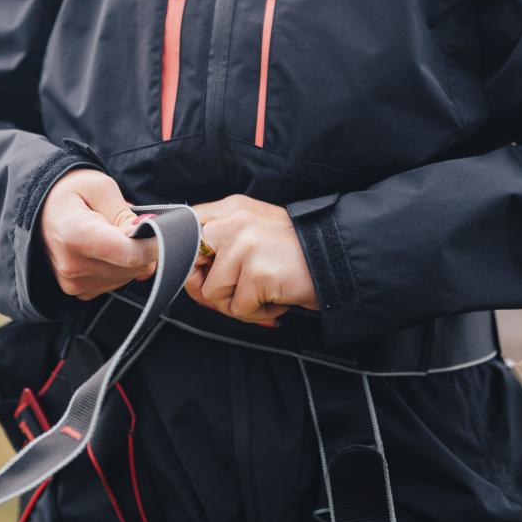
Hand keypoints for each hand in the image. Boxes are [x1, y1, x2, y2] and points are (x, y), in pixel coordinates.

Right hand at [39, 168, 158, 300]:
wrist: (40, 208)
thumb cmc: (70, 191)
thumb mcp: (100, 187)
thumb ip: (126, 213)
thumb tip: (150, 233)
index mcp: (75, 235)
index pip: (131, 253)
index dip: (156, 242)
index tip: (165, 229)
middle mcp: (72, 266)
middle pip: (133, 267)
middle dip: (144, 246)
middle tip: (133, 223)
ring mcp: (73, 283)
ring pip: (128, 276)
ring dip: (132, 256)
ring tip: (112, 232)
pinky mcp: (78, 292)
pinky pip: (117, 282)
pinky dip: (120, 265)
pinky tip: (106, 247)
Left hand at [183, 194, 319, 324]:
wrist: (338, 260)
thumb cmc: (295, 253)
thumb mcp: (255, 233)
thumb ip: (223, 242)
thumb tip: (190, 274)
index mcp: (231, 208)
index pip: (186, 226)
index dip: (183, 255)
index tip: (193, 272)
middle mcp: (234, 220)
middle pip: (191, 265)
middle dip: (211, 288)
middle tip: (238, 293)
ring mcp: (244, 244)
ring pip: (213, 294)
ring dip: (239, 304)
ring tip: (265, 293)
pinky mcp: (256, 272)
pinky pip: (238, 309)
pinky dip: (258, 314)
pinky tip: (276, 300)